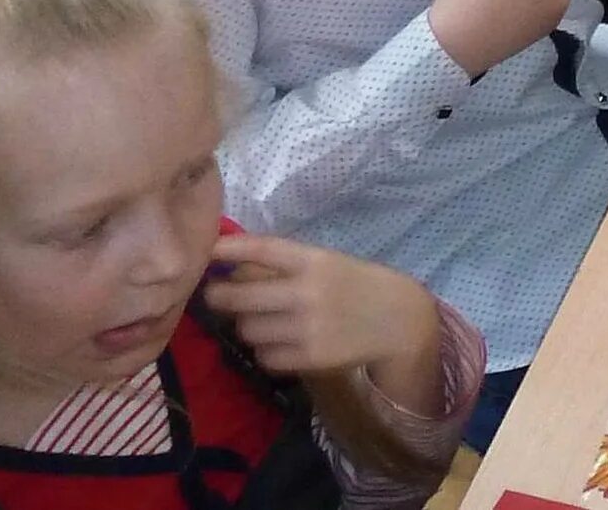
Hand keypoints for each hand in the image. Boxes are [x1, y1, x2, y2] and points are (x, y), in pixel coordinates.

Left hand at [203, 235, 441, 403]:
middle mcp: (308, 292)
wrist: (398, 320)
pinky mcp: (308, 358)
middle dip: (219, 296)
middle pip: (241, 296)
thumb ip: (287, 267)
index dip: (232, 248)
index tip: (209, 248)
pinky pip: (264, 356)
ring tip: (258, 320)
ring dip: (246, 325)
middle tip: (214, 295)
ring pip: (248, 329)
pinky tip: (279, 342)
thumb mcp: (328, 264)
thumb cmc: (358, 285)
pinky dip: (265, 350)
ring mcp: (307, 328)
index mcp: (316, 261)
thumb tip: (234, 270)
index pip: (265, 249)